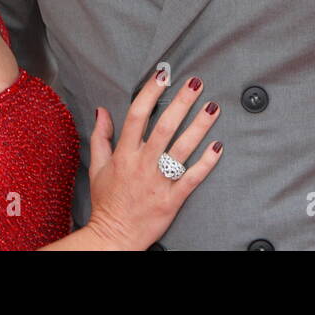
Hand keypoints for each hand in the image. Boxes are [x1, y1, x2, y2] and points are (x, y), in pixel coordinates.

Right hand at [82, 69, 222, 249]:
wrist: (113, 238)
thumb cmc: (107, 203)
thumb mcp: (97, 167)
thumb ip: (101, 137)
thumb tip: (102, 111)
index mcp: (124, 154)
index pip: (137, 115)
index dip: (150, 93)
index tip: (162, 76)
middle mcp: (142, 164)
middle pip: (165, 127)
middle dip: (182, 102)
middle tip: (196, 83)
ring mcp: (159, 182)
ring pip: (182, 149)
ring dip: (199, 126)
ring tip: (212, 108)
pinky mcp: (172, 199)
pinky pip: (192, 178)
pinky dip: (206, 163)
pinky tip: (217, 147)